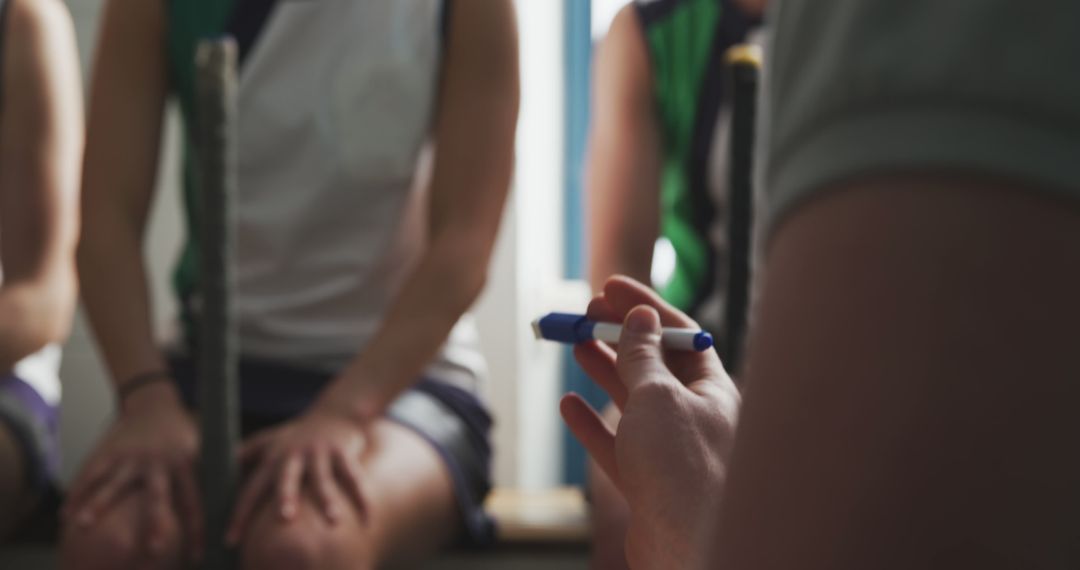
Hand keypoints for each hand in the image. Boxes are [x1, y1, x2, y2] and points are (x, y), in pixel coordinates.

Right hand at [64, 384, 201, 560]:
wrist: (153, 401)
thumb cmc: (181, 435)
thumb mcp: (201, 450)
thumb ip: (208, 478)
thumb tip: (229, 509)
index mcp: (185, 464)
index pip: (195, 501)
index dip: (197, 530)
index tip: (198, 557)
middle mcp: (159, 462)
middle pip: (158, 495)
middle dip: (156, 523)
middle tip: (154, 550)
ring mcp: (131, 456)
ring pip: (113, 482)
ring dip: (97, 503)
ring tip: (82, 525)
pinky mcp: (110, 450)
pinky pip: (92, 472)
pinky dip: (78, 492)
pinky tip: (65, 513)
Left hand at [227, 406, 369, 543]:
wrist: (336, 411)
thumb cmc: (297, 434)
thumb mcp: (268, 441)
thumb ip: (242, 456)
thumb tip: (202, 469)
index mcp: (274, 459)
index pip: (252, 488)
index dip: (240, 514)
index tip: (230, 541)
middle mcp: (295, 456)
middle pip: (288, 479)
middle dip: (286, 498)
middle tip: (284, 519)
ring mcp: (321, 454)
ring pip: (325, 479)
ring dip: (329, 500)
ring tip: (334, 521)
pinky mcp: (344, 453)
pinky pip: (354, 478)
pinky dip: (362, 499)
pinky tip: (367, 520)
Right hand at [561, 276, 740, 568]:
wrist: (686, 549)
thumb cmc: (683, 468)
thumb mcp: (658, 395)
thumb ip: (643, 355)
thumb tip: (639, 316)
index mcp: (714, 390)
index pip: (680, 334)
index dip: (644, 307)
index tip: (609, 286)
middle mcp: (696, 417)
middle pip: (653, 364)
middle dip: (619, 337)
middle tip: (585, 313)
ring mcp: (671, 450)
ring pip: (632, 401)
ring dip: (603, 371)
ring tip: (575, 345)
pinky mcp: (648, 482)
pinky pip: (616, 444)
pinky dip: (592, 423)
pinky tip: (569, 404)